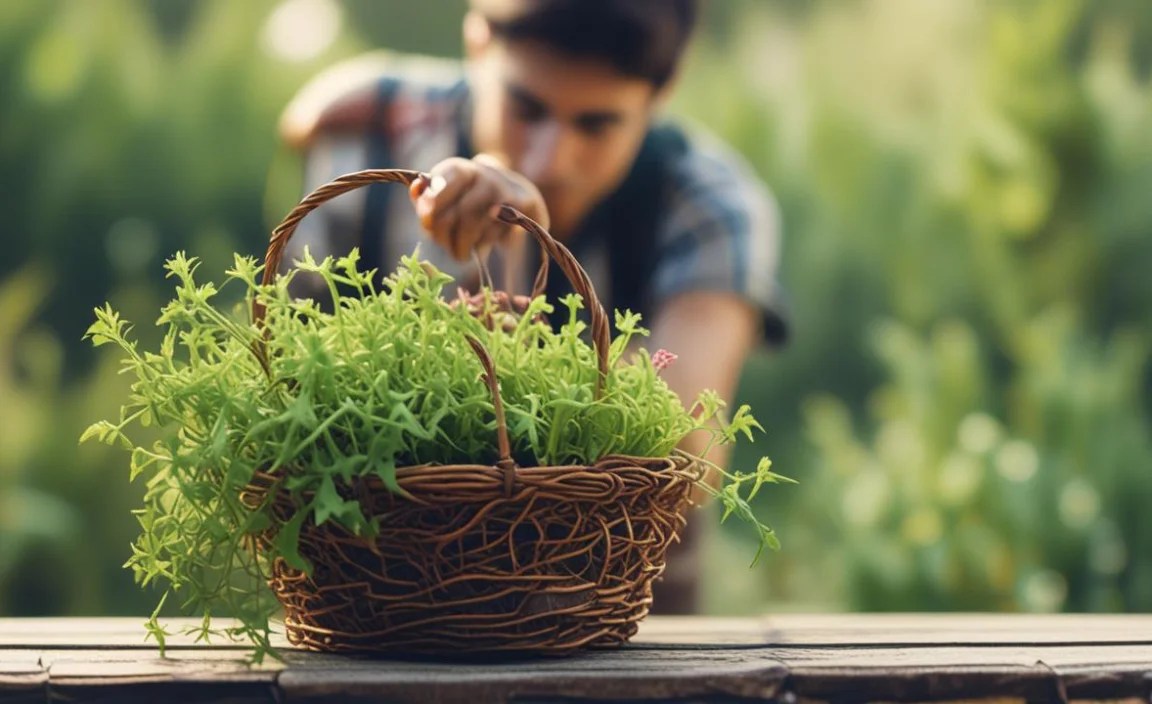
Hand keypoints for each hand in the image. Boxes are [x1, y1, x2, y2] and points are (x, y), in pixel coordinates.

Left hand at [408, 154, 548, 261]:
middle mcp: (479, 174)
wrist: (517, 195)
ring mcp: (499, 190)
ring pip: (471, 227)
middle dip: (442, 236)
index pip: (434, 192)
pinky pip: (491, 235)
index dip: (428, 212)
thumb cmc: (471, 200)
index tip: (427, 224)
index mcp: (456, 169)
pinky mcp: (516, 207)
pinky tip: (478, 250)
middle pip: (451, 213)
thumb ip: (425, 197)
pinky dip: (480, 248)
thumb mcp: (446, 196)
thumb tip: (417, 188)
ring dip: (460, 247)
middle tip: (442, 245)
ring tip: (459, 253)